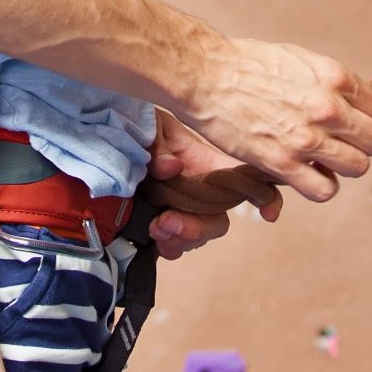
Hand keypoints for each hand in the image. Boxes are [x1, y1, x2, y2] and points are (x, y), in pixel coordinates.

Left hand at [138, 113, 282, 258]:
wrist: (103, 142)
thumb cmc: (137, 125)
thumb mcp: (150, 125)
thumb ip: (160, 145)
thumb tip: (172, 167)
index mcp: (205, 163)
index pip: (246, 180)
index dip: (266, 196)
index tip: (268, 213)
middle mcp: (197, 191)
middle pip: (217, 220)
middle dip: (200, 228)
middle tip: (170, 221)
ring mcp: (179, 210)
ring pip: (197, 237)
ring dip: (181, 238)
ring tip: (157, 226)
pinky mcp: (157, 225)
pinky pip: (173, 246)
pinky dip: (167, 246)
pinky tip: (152, 236)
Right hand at [183, 37, 371, 202]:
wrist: (206, 75)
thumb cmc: (248, 63)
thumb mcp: (300, 59)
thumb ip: (330, 83)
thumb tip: (351, 104)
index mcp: (335, 77)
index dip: (370, 121)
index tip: (354, 125)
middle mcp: (328, 108)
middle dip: (363, 145)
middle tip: (341, 144)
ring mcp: (307, 138)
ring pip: (357, 168)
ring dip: (343, 167)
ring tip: (323, 159)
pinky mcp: (283, 163)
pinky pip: (324, 190)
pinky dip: (321, 186)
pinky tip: (307, 174)